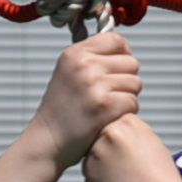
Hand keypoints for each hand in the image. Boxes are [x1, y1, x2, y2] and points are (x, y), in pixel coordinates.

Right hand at [25, 33, 141, 170]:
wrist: (47, 141)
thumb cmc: (61, 110)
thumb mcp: (68, 73)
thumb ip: (92, 58)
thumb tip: (123, 49)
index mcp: (75, 53)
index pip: (116, 40)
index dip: (123, 54)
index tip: (117, 69)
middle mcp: (84, 65)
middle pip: (131, 62)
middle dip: (126, 79)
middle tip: (110, 94)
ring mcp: (95, 85)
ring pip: (135, 83)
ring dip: (128, 96)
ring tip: (108, 106)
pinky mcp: (105, 106)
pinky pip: (133, 102)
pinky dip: (126, 112)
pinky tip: (110, 117)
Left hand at [80, 113, 181, 181]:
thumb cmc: (162, 179)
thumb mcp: (152, 143)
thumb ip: (131, 134)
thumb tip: (117, 135)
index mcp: (127, 122)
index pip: (116, 125)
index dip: (124, 142)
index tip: (133, 154)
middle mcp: (108, 133)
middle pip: (102, 139)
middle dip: (111, 153)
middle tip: (129, 169)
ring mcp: (95, 154)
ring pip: (95, 159)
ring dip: (105, 169)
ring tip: (127, 180)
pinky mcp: (88, 175)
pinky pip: (92, 177)